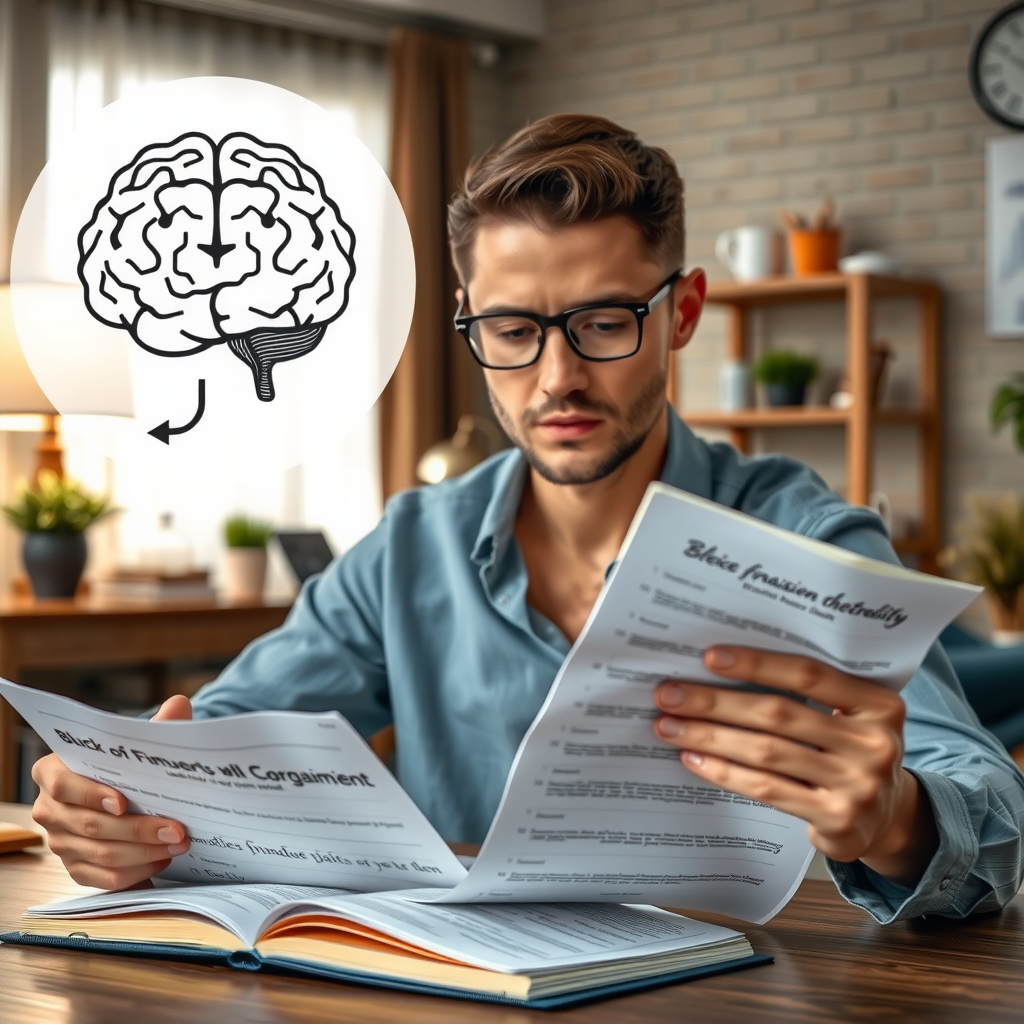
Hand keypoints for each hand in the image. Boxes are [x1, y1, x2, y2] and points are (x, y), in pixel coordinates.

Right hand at [31, 694, 193, 889]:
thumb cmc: (126, 765)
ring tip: (179, 844)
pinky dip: (136, 872)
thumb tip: (180, 704)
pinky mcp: (76, 869)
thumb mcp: (137, 743)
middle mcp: (50, 810)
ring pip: (101, 854)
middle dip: (138, 829)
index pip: (64, 785)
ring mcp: (61, 843)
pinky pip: (104, 879)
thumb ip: (157, 725)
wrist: (123, 791)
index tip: (124, 802)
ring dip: (144, 852)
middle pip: (90, 825)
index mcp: (53, 772)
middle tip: (176, 829)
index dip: (92, 795)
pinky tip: (163, 861)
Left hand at [653, 647, 938, 886]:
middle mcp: (874, 743)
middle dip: (716, 702)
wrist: (887, 817)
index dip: (756, 663)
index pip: (808, 674)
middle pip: (778, 714)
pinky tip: (694, 759)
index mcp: (879, 704)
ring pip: (766, 753)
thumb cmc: (849, 749)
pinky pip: (767, 790)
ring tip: (669, 726)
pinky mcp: (838, 821)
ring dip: (710, 737)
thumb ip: (805, 692)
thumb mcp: (849, 713)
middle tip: (669, 694)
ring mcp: (859, 786)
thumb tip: (718, 666)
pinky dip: (724, 772)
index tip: (708, 657)